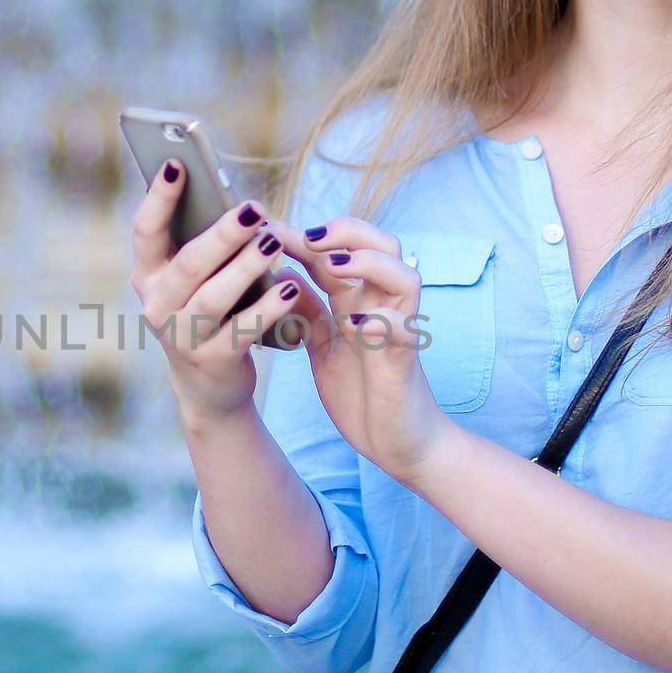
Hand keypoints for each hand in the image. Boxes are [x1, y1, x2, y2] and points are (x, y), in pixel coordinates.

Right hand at [128, 158, 322, 426]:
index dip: (159, 197)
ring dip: (246, 266)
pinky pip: (243, 329)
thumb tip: (239, 202)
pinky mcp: (212, 361)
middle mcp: (156, 305)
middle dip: (222, 234)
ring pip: (214, 296)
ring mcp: (181, 336)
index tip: (176, 163)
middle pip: (188, 263)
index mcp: (147, 275)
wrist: (208, 385)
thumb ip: (203, 243)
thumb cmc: (208, 312)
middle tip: (254, 209)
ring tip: (274, 242)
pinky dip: (268, 307)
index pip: (145, 230)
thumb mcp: (195, 280)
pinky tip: (290, 286)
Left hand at [274, 215, 454, 484]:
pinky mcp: (404, 362)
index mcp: (358, 302)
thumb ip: (308, 311)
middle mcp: (381, 308)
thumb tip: (280, 275)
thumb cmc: (362, 391)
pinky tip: (352, 325)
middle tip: (305, 236)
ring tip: (331, 267)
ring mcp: (397, 331)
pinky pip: (403, 331)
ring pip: (404, 276)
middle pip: (382, 245)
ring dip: (368, 265)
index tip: (267, 231)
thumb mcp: (323, 347)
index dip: (303, 236)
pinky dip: (380, 323)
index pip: (337, 253)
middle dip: (345, 232)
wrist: (397, 442)